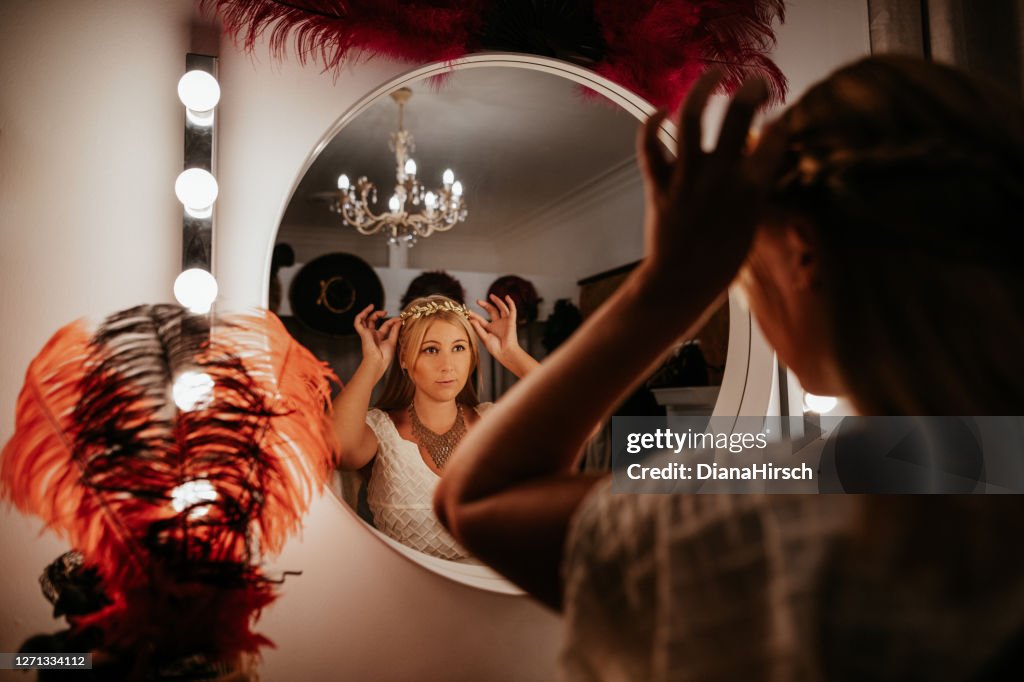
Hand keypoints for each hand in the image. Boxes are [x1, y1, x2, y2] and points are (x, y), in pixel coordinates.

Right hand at [352, 304, 400, 377]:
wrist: (378, 362)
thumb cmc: (385, 356)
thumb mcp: (392, 341)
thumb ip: (395, 330)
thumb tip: (399, 320)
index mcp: (379, 337)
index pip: (385, 325)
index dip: (392, 320)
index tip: (399, 319)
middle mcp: (372, 335)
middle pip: (372, 321)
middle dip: (378, 314)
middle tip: (385, 311)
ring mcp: (367, 333)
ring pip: (363, 320)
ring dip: (367, 312)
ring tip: (371, 306)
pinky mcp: (362, 333)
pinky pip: (357, 322)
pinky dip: (360, 315)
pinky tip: (367, 310)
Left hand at [469, 294, 519, 361]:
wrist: (505, 352)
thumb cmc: (495, 348)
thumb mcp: (484, 338)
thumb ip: (478, 328)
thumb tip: (471, 319)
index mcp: (490, 329)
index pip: (481, 319)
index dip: (474, 315)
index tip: (468, 312)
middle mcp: (497, 324)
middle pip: (491, 311)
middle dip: (485, 305)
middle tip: (478, 301)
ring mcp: (505, 322)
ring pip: (501, 308)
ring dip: (497, 301)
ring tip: (491, 296)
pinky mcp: (511, 321)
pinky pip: (512, 311)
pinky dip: (511, 303)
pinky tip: (507, 297)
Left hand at [636, 71, 782, 298]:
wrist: (680, 284)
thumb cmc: (720, 264)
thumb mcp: (751, 227)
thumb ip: (755, 193)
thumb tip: (760, 167)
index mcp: (750, 189)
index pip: (773, 140)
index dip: (780, 124)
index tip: (781, 119)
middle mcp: (718, 176)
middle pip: (737, 116)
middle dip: (751, 91)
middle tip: (758, 82)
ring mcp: (686, 177)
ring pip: (691, 118)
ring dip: (704, 88)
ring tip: (716, 72)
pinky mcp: (659, 184)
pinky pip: (651, 146)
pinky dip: (652, 125)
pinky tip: (660, 110)